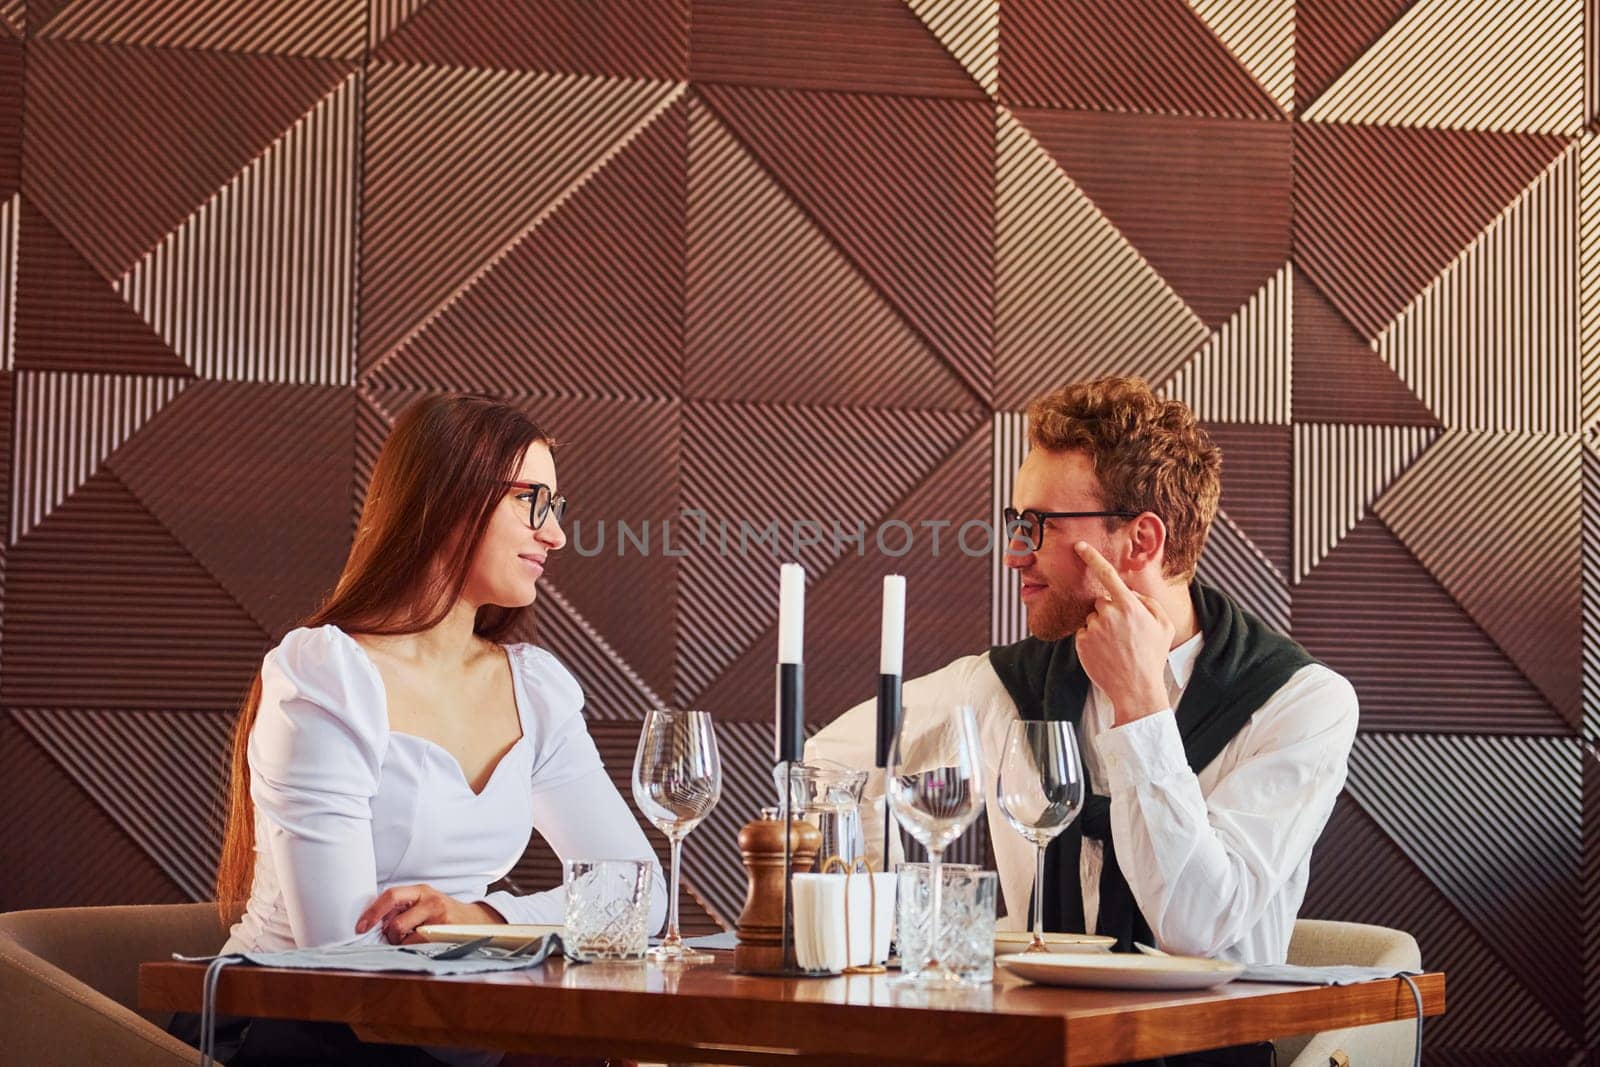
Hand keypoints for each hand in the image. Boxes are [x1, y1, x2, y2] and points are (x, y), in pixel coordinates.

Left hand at [356, 884, 503, 943]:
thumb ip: (402, 908)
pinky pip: (417, 946)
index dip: (372, 912)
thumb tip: (373, 922)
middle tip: (394, 938)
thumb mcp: (424, 903)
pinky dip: (413, 948)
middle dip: (389, 936)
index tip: (360, 927)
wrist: (475, 921)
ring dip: (402, 943)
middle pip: (395, 923)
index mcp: (421, 891)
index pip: (390, 896)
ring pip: (405, 937)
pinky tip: (422, 943)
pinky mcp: (444, 933)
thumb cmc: (443, 914)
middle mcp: (430, 901)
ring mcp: (438, 918)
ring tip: (412, 939)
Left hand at [1073, 542, 1175, 725]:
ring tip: (1116, 646)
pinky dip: (1092, 641)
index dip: (1092, 557)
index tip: (1079, 546)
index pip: (1107, 574)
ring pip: (1092, 618)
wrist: (1136, 688)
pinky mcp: (1081, 643)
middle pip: (1101, 601)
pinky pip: (1084, 633)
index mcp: (1129, 606)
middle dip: (1109, 612)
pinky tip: (1105, 653)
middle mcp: (1108, 614)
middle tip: (1124, 633)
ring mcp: (1093, 629)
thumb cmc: (1152, 656)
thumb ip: (1147, 601)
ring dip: (1101, 627)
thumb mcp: (1163, 625)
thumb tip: (1130, 592)